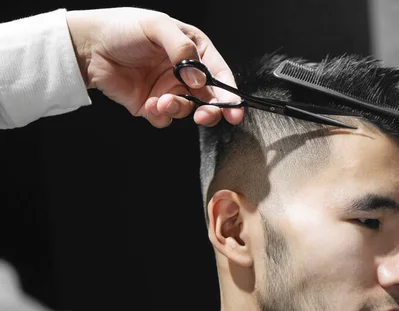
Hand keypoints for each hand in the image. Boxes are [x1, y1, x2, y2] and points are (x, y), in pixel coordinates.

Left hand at [66, 7, 242, 127]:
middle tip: (205, 116)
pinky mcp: (152, 105)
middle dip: (211, 111)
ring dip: (179, 109)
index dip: (230, 93)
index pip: (220, 74)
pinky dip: (159, 115)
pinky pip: (165, 119)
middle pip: (210, 98)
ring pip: (188, 110)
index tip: (234, 110)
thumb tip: (199, 79)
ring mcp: (169, 90)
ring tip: (163, 102)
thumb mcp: (157, 27)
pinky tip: (147, 103)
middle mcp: (185, 73)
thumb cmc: (122, 29)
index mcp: (194, 51)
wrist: (88, 47)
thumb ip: (182, 50)